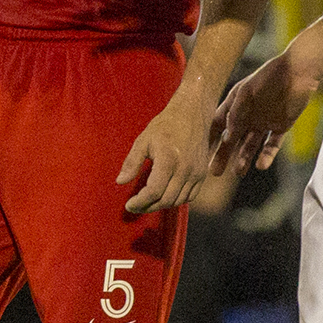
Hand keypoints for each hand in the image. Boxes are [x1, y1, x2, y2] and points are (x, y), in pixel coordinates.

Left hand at [118, 91, 216, 213]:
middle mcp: (184, 169)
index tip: (129, 205)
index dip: (140, 202)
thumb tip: (120, 181)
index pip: (154, 191)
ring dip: (161, 205)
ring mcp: (196, 173)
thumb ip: (132, 162)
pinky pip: (190, 196)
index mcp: (168, 159)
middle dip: (148, 207)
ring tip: (147, 202)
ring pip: (178, 201)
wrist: (192, 115)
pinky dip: (176, 201)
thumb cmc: (165, 126)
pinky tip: (164, 196)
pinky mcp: (202, 174)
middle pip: (166, 200)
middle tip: (136, 206)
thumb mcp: (143, 140)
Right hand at [208, 53, 318, 174]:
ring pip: (251, 144)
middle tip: (214, 172)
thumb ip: (235, 115)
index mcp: (236, 102)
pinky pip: (272, 144)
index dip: (211, 138)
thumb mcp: (247, 94)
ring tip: (238, 172)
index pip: (218, 123)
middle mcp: (248, 113)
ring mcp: (264, 120)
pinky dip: (267, 155)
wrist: (298, 72)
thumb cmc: (269, 78)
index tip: (202, 154)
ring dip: (244, 157)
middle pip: (233, 138)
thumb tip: (226, 137)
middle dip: (224, 154)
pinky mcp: (281, 125)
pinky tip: (261, 165)